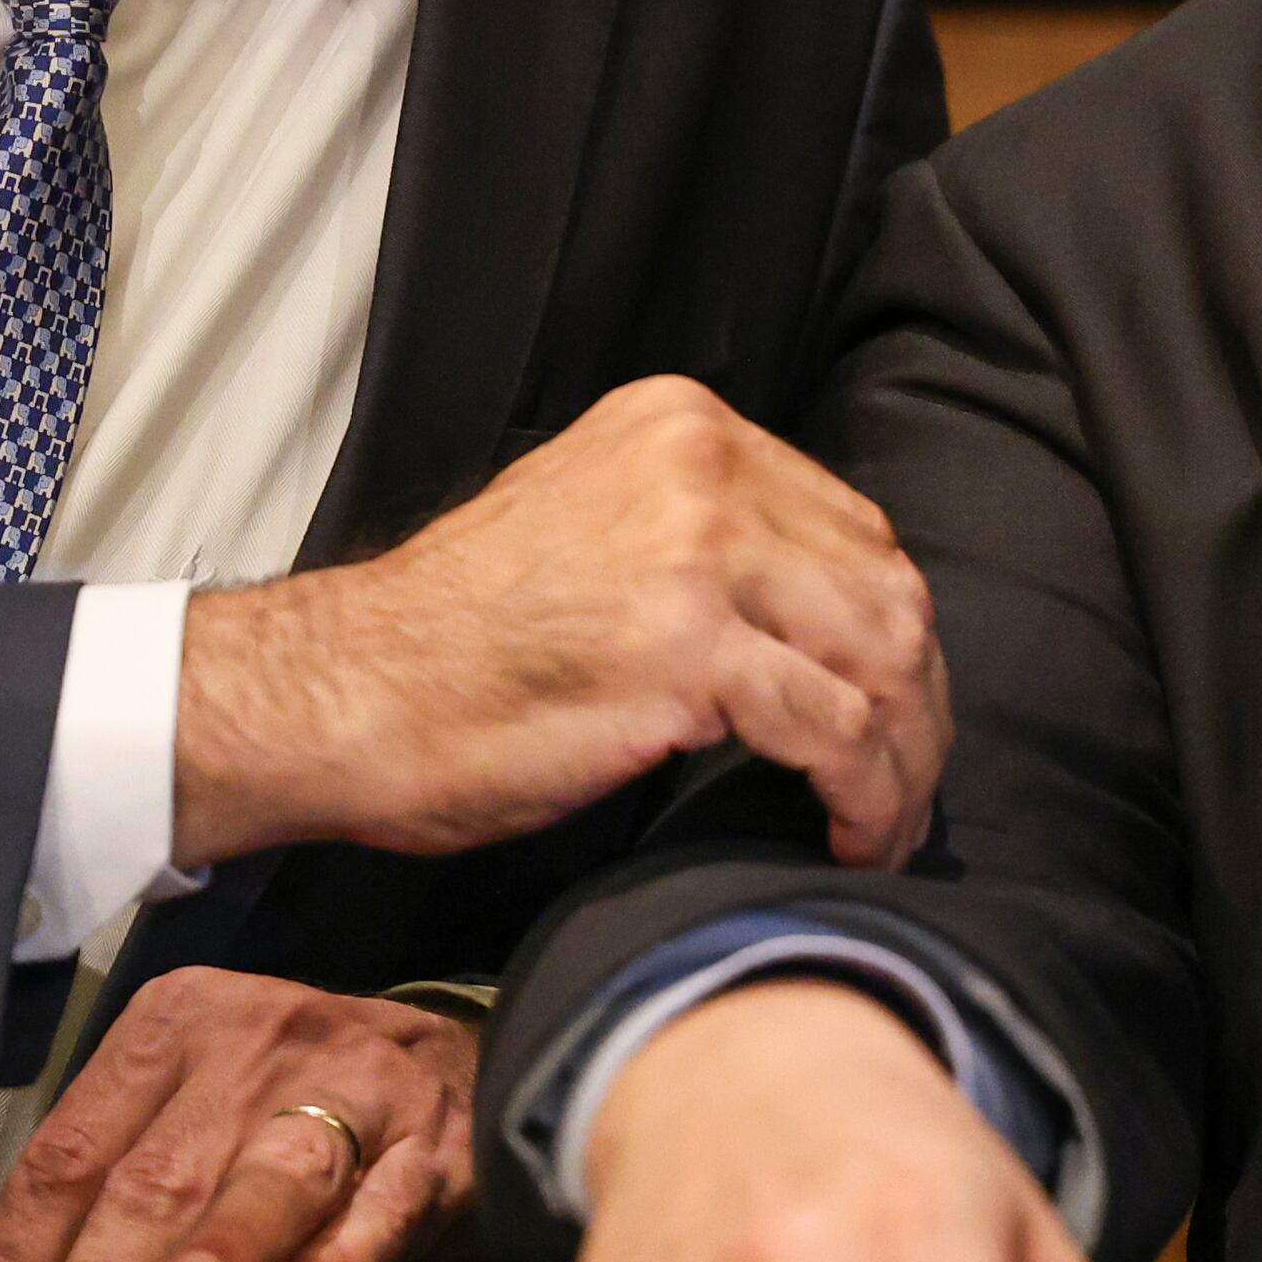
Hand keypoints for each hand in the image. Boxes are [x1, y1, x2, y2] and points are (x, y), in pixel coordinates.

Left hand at [0, 969, 473, 1261]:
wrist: (443, 1060)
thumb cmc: (278, 1103)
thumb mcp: (169, 1121)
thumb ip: (69, 1211)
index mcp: (173, 1025)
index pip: (72, 1149)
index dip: (20, 1255)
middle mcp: (260, 1040)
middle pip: (162, 1173)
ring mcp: (357, 1084)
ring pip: (277, 1173)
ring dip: (228, 1244)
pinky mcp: (435, 1144)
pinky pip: (382, 1207)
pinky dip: (334, 1260)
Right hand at [172, 376, 943, 867]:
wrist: (344, 693)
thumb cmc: (454, 643)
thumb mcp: (594, 533)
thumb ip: (705, 541)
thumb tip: (817, 619)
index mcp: (683, 426)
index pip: (853, 529)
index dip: (891, 634)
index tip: (893, 712)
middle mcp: (703, 466)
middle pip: (887, 588)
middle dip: (917, 701)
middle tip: (910, 785)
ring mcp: (700, 552)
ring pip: (882, 657)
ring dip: (907, 757)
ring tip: (889, 826)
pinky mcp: (690, 649)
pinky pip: (837, 727)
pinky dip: (868, 792)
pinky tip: (853, 835)